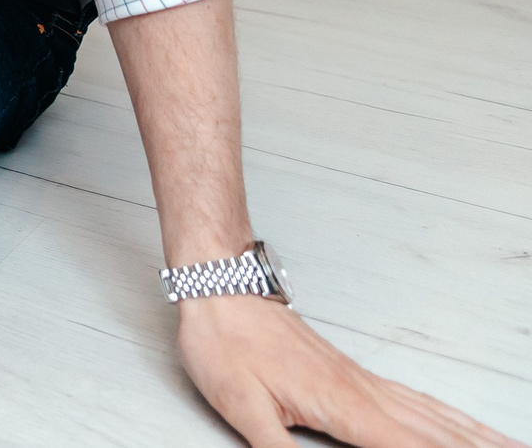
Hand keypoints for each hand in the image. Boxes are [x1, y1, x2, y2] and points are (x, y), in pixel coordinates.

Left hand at [177, 294, 520, 447]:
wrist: (219, 289)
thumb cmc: (226, 344)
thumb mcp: (241, 408)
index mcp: (344, 408)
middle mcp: (365, 393)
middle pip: (439, 434)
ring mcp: (363, 381)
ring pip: (434, 415)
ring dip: (476, 435)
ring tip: (512, 447)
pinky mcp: (354, 374)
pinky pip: (416, 399)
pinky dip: (448, 416)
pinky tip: (458, 423)